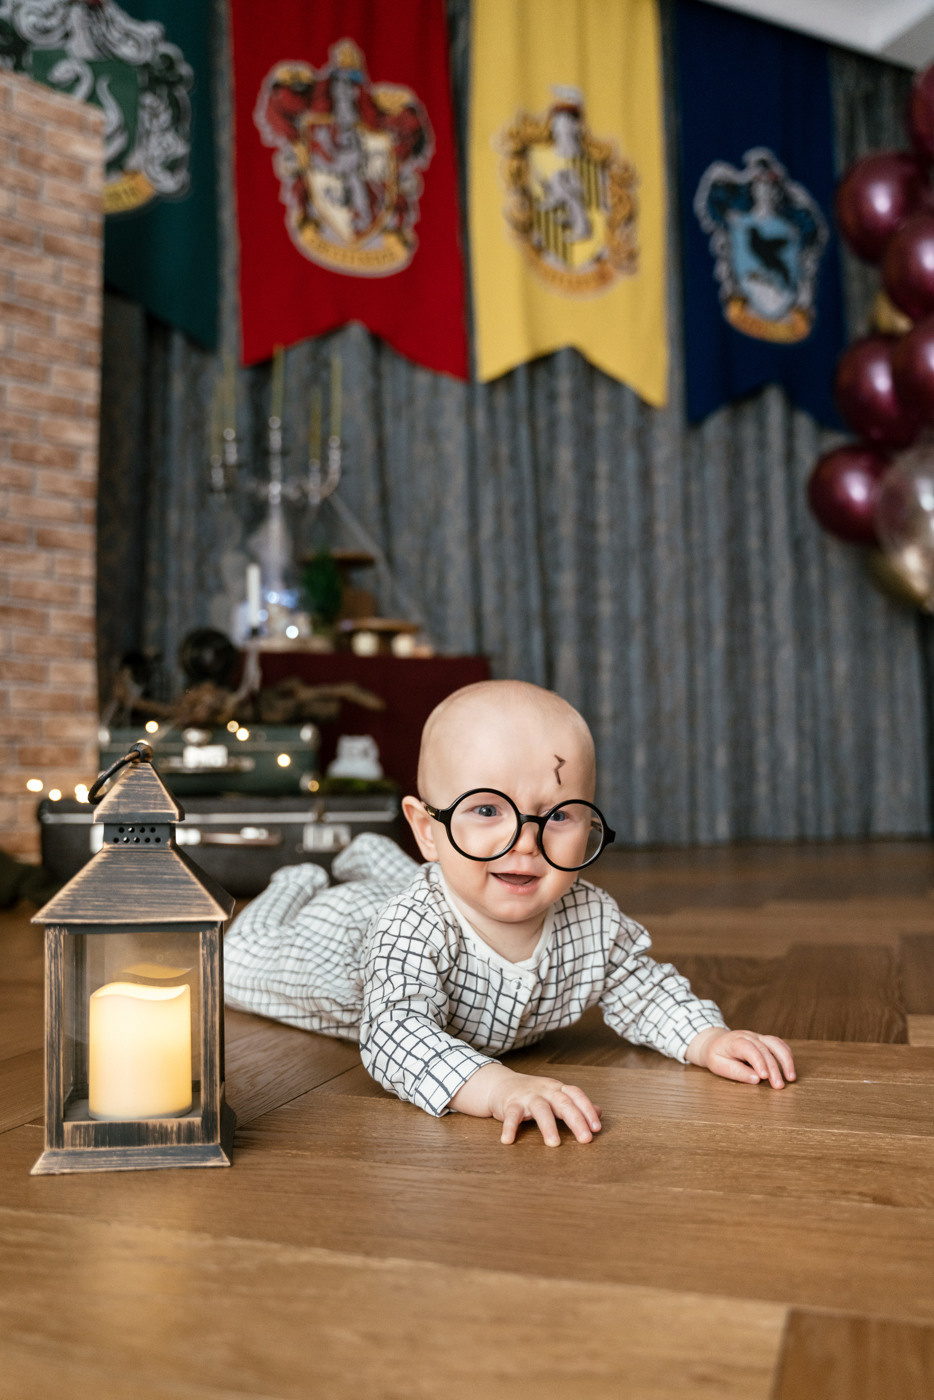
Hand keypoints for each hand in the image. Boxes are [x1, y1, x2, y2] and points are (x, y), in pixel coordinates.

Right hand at [450, 1063, 601, 1145]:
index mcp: (558, 1089)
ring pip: (540, 1109)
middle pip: (563, 1103)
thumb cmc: (533, 1093)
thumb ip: (576, 1104)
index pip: (576, 1095)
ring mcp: (528, 1097)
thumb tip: (600, 1111)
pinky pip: (511, 1116)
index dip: (588, 1110)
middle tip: (585, 1139)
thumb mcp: (555, 1095)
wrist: (500, 1084)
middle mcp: (545, 1091)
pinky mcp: (511, 1104)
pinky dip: (510, 1127)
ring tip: (554, 1143)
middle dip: (576, 1121)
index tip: (596, 1128)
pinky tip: (509, 1140)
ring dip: (548, 1126)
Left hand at [686, 1026, 795, 1088]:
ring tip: (791, 1078)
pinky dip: (787, 1055)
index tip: (764, 1077)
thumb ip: (735, 1071)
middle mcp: (749, 1036)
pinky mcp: (764, 1040)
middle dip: (774, 1068)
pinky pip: (779, 1044)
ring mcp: (758, 1037)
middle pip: (765, 1050)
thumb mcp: (717, 1065)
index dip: (758, 1062)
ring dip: (786, 1061)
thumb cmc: (716, 1055)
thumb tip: (755, 1079)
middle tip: (778, 1086)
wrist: (714, 1041)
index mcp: (734, 1041)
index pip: (749, 1048)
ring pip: (776, 1044)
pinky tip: (790, 1069)